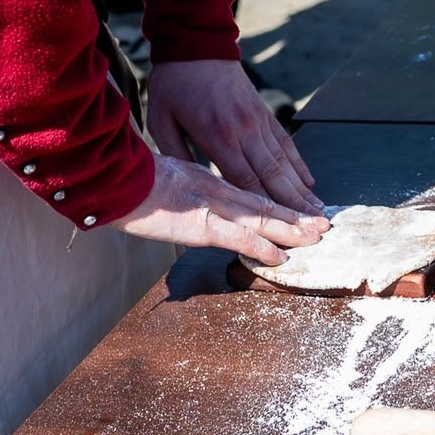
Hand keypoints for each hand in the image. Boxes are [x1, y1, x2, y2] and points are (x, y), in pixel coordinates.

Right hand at [108, 153, 321, 265]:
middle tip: (322, 224)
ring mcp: (211, 206)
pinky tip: (280, 256)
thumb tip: (187, 203)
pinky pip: (240, 238)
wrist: (113, 178)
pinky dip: (263, 248)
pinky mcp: (201, 225)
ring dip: (291, 229)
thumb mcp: (162, 178)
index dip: (277, 204)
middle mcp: (216, 189)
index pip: (250, 193)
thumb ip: (181, 190)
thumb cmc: (128, 180)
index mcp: (206, 179)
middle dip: (296, 216)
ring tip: (315, 237)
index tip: (298, 210)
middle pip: (265, 204)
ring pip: (262, 218)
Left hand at [146, 59, 324, 218]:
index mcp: (218, 137)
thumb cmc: (175, 84)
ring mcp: (258, 121)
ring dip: (302, 189)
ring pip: (285, 162)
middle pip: (274, 176)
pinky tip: (309, 181)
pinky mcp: (265, 113)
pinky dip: (299, 164)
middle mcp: (245, 131)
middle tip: (314, 229)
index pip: (246, 182)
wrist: (196, 45)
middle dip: (295, 205)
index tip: (281, 229)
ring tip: (319, 210)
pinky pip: (286, 143)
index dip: (265, 209)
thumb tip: (189, 186)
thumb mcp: (162, 122)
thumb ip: (178, 156)